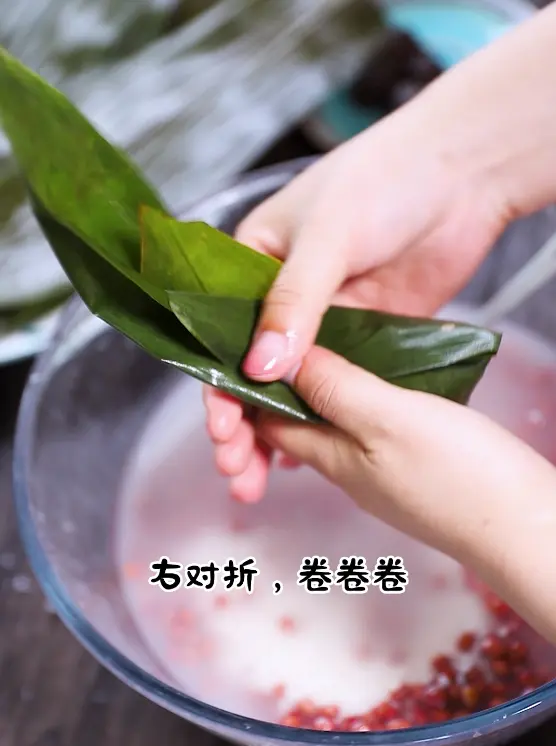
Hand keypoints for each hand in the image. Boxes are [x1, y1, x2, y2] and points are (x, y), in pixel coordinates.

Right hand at [204, 100, 509, 501]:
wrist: (463, 173)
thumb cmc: (385, 179)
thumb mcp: (328, 236)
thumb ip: (293, 303)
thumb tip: (259, 370)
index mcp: (254, 262)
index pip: (220, 333)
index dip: (218, 383)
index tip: (222, 428)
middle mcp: (283, 296)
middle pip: (250, 370)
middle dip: (241, 422)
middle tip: (238, 469)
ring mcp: (326, 320)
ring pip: (291, 385)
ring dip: (275, 430)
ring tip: (261, 478)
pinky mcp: (366, 336)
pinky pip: (335, 384)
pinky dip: (318, 419)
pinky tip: (306, 456)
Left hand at [257, 347, 555, 644]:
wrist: (523, 527)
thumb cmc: (458, 475)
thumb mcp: (387, 419)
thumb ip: (334, 390)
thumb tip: (280, 361)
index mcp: (330, 456)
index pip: (266, 422)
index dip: (249, 386)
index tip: (249, 342)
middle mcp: (346, 468)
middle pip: (296, 423)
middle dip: (281, 385)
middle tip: (288, 336)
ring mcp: (379, 471)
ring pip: (331, 424)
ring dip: (320, 390)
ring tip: (327, 347)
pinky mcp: (410, 467)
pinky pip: (366, 427)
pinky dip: (356, 399)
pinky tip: (374, 377)